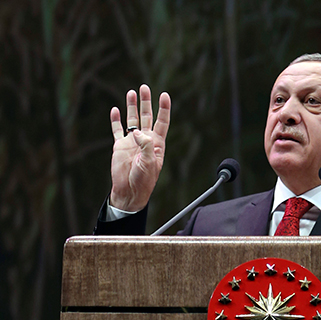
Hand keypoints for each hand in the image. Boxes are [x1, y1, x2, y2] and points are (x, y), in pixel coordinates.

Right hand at [109, 84, 170, 211]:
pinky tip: (115, 110)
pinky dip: (116, 120)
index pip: (161, 122)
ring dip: (132, 106)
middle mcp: (145, 140)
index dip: (163, 109)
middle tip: (144, 87)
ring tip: (131, 92)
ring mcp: (132, 142)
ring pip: (132, 120)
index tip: (164, 95)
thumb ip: (146, 146)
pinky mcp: (120, 146)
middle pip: (147, 116)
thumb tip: (137, 132)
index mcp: (156, 144)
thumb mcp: (149, 163)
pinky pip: (117, 130)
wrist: (129, 191)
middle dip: (146, 102)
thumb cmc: (143, 180)